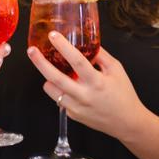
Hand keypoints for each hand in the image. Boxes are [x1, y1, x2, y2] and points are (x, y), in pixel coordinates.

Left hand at [26, 31, 148, 141]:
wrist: (126, 122)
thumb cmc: (124, 95)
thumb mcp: (117, 70)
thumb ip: (101, 56)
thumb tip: (88, 42)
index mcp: (96, 82)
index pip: (76, 61)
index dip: (63, 46)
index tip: (53, 35)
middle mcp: (83, 95)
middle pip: (55, 77)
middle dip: (40, 62)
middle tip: (31, 50)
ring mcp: (75, 107)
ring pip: (51, 89)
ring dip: (49, 78)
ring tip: (53, 70)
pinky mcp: (72, 115)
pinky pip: (58, 99)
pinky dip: (59, 90)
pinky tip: (69, 86)